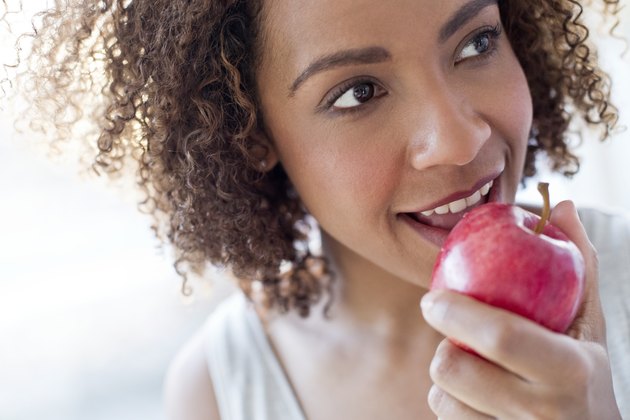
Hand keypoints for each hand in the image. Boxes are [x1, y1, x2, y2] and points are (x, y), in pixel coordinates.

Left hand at [420, 200, 621, 418]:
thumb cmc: (586, 371)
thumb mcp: (590, 320)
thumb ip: (578, 262)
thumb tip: (557, 204)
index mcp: (570, 369)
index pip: (502, 337)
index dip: (457, 312)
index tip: (432, 297)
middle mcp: (543, 412)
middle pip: (454, 369)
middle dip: (443, 346)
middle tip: (449, 333)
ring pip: (442, 399)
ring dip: (446, 376)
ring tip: (472, 366)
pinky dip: (450, 402)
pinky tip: (473, 395)